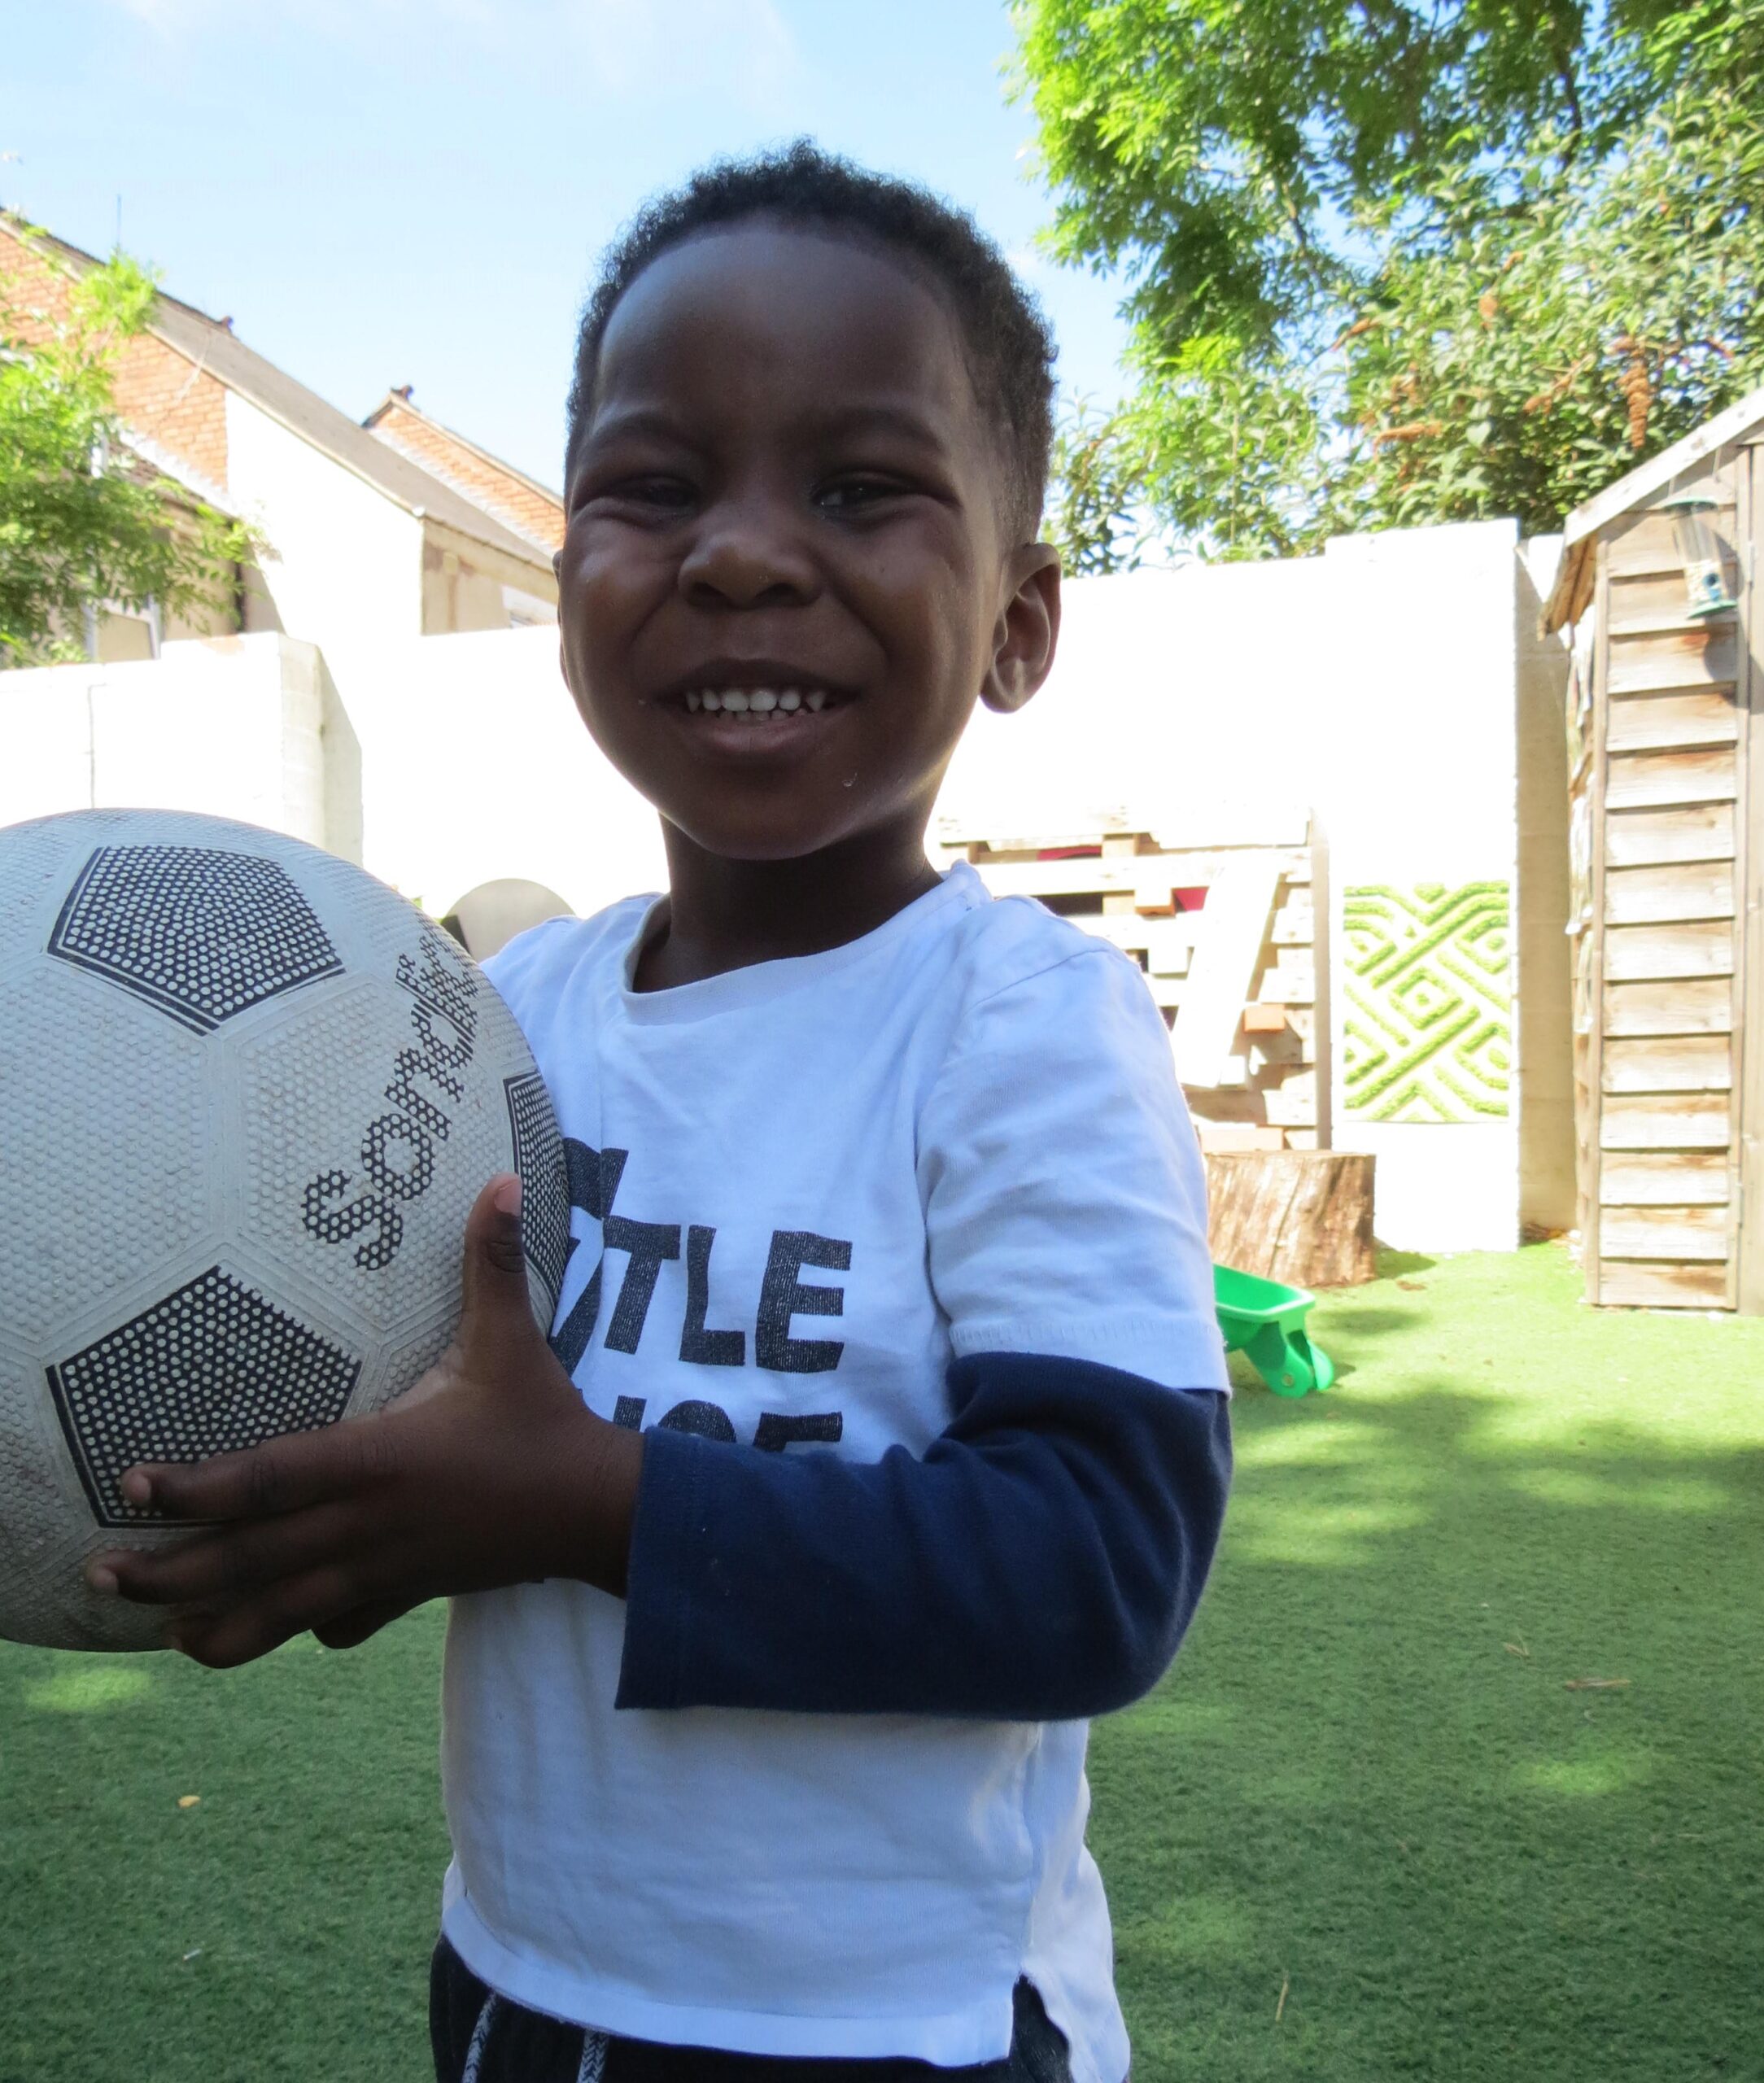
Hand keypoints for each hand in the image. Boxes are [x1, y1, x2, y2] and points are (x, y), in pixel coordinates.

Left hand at [85, 1175, 641, 1667]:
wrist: (594, 1511)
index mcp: (380, 1459)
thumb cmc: (542, 1419)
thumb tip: (503, 1179)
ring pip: (279, 1613)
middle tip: (100, 1575)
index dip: (195, 1488)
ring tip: (159, 1627)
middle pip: (248, 1562)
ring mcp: (382, 1571)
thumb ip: (492, 1261)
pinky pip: (334, 1625)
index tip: (133, 1484)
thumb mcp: (513, 1337)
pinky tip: (273, 1624)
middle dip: (169, 1574)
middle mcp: (367, 1524)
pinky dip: (295, 1628)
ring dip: (214, 1624)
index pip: (269, 1479)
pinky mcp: (405, 1595)